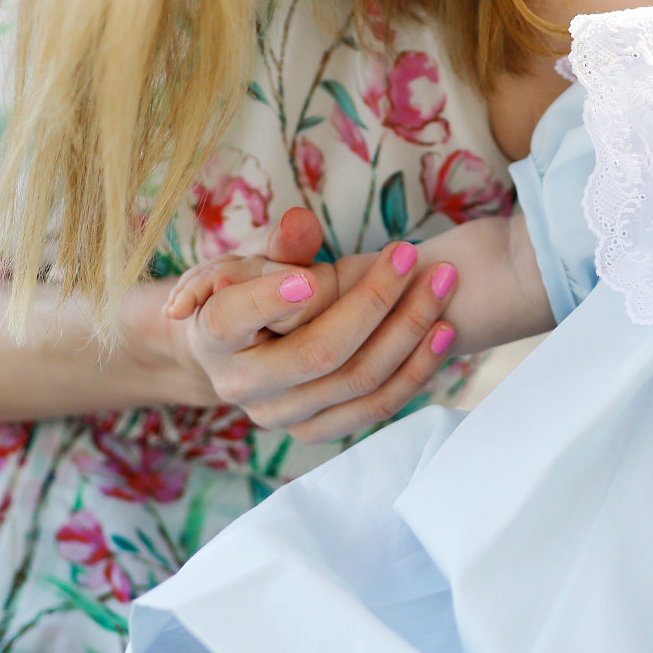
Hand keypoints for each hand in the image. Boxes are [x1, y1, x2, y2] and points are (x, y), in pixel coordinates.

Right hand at [159, 208, 459, 441]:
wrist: (241, 348)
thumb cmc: (248, 287)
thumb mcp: (253, 257)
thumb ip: (280, 242)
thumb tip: (299, 222)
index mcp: (210, 335)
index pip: (232, 319)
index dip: (269, 301)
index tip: (313, 280)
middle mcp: (240, 386)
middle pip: (317, 353)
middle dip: (373, 301)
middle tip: (408, 254)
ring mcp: (280, 416)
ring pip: (357, 382)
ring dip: (409, 331)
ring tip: (441, 283)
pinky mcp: (316, 430)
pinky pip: (376, 407)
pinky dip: (416, 369)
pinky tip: (443, 329)